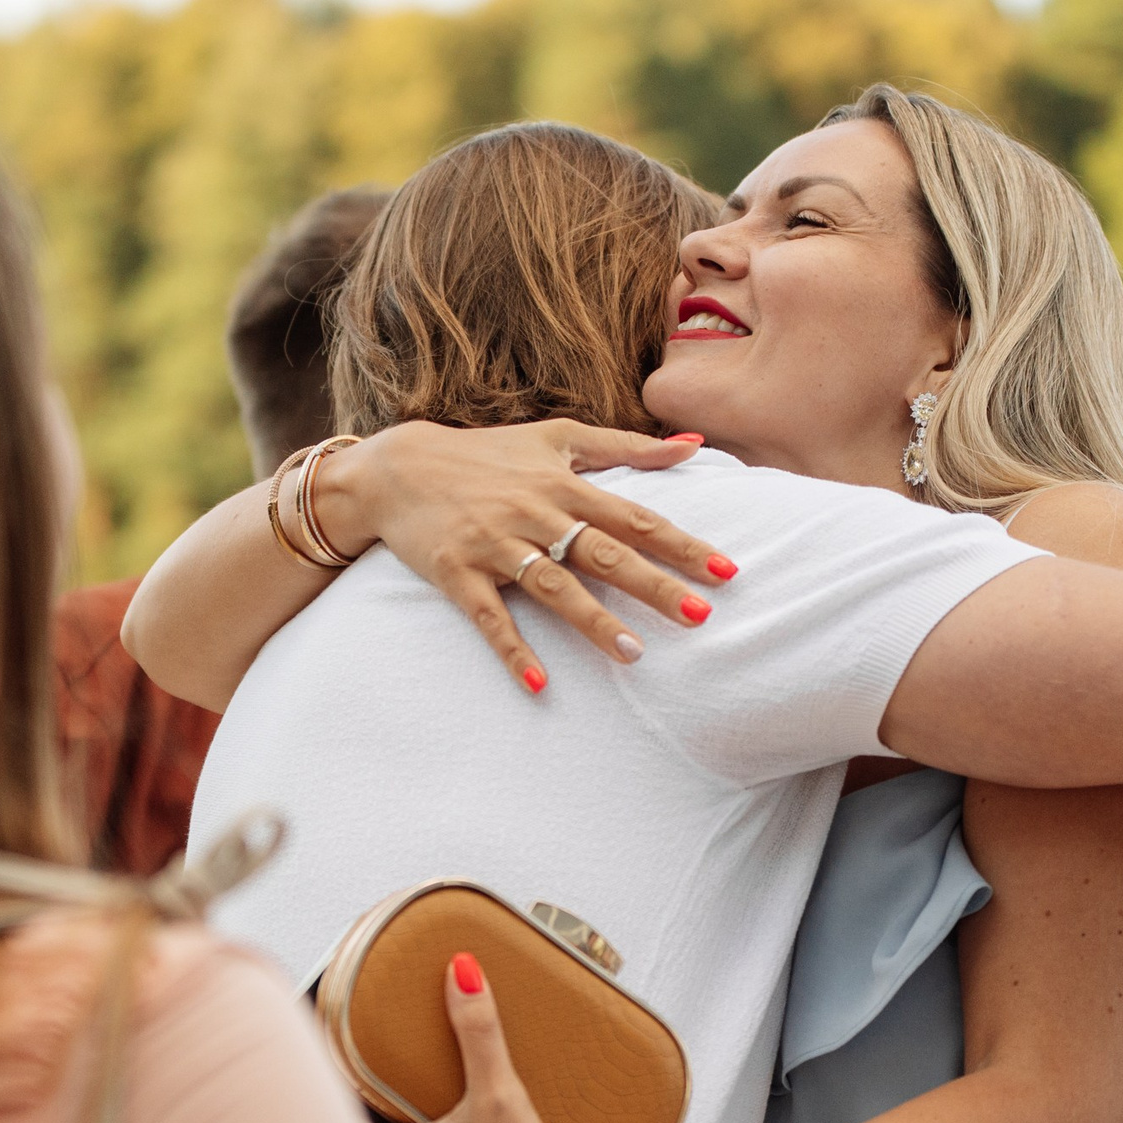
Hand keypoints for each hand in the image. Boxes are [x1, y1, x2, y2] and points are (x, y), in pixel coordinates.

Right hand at [315, 419, 735, 692]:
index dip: (681, 544)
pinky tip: (540, 684)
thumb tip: (695, 445)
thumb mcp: (557, 438)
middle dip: (654, 585)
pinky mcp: (457, 573)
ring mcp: (495, 544)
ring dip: (593, 621)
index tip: (726, 570)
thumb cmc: (487, 454)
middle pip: (604, 552)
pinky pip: (489, 617)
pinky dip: (513, 650)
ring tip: (634, 655)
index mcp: (564, 484)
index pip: (635, 517)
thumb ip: (628, 445)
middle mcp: (535, 513)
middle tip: (701, 616)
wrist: (397, 467)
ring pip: (552, 586)